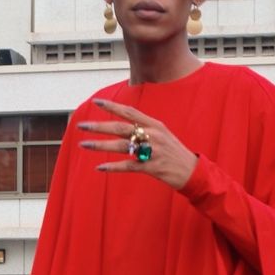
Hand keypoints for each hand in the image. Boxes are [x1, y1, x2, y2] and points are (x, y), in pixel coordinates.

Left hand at [77, 99, 197, 189]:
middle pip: (120, 128)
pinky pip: (128, 166)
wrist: (193, 171)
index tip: (96, 102)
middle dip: (99, 126)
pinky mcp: (152, 167)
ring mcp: (152, 151)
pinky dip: (113, 166)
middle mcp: (152, 135)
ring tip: (84, 145)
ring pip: (121, 146)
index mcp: (155, 125)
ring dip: (100, 145)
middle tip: (81, 126)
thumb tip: (126, 124)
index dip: (112, 106)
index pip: (129, 112)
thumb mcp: (163, 135)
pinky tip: (100, 167)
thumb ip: (145, 128)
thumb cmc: (174, 153)